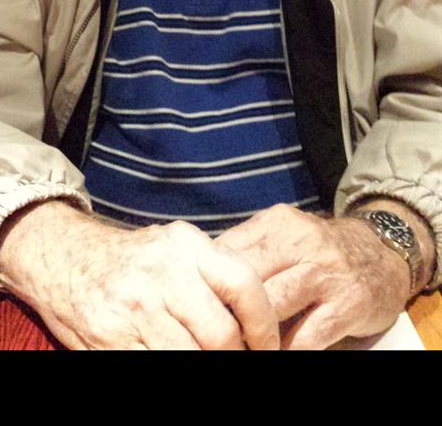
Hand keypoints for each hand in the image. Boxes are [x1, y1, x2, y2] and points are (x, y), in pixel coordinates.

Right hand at [0, 200, 279, 350]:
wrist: (61, 256)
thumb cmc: (130, 260)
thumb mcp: (173, 249)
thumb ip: (212, 276)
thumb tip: (256, 325)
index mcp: (184, 244)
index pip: (244, 285)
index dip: (265, 326)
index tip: (268, 348)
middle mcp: (161, 272)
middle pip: (221, 335)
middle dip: (236, 357)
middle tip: (239, 358)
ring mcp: (134, 307)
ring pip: (191, 357)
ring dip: (206, 364)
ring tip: (206, 357)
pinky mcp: (111, 338)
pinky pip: (155, 364)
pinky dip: (170, 367)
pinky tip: (173, 358)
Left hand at [216, 204, 410, 349]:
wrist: (383, 253)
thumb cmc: (320, 250)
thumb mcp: (284, 235)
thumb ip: (248, 251)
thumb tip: (198, 278)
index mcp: (276, 224)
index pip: (226, 251)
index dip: (205, 284)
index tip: (193, 307)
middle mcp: (301, 243)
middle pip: (246, 279)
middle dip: (226, 312)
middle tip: (212, 333)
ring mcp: (325, 274)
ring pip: (273, 307)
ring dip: (252, 335)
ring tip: (238, 346)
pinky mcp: (347, 305)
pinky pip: (307, 337)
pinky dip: (286, 350)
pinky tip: (276, 353)